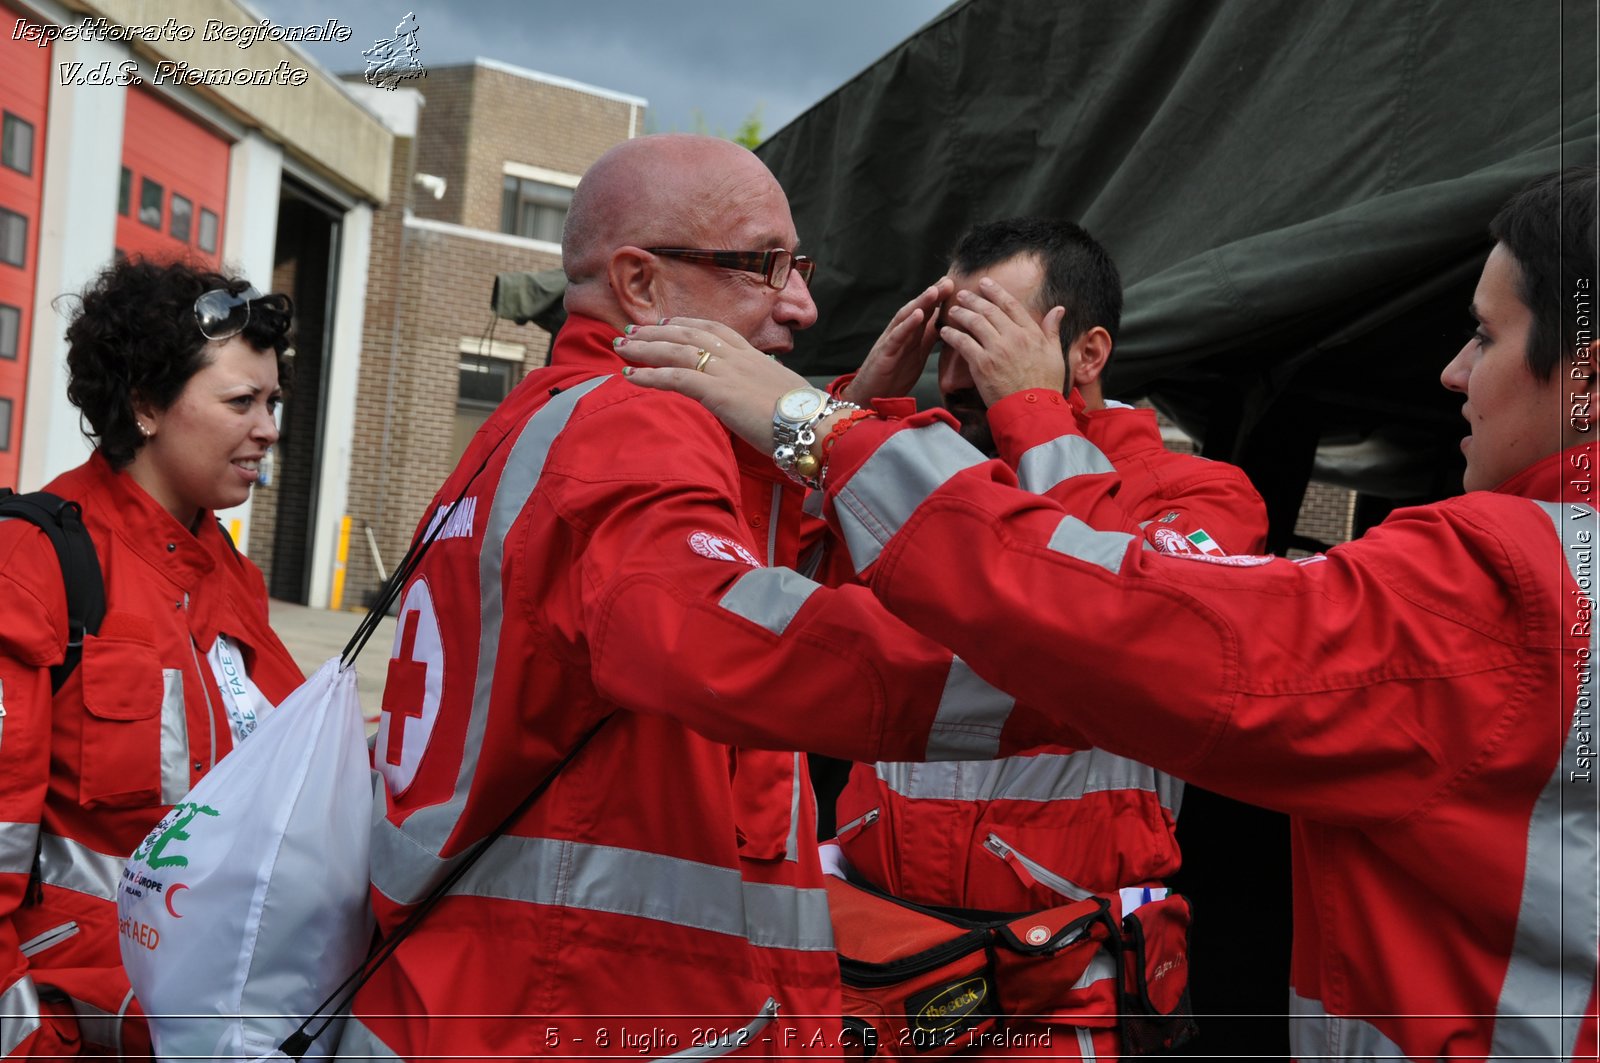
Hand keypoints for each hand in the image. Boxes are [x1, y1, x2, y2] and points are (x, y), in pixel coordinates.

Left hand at [620, 318, 809, 451]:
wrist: (815, 426)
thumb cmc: (806, 419)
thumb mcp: (784, 394)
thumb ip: (766, 388)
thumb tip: (762, 394)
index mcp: (754, 356)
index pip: (716, 330)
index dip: (688, 323)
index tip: (668, 322)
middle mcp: (738, 357)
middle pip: (690, 334)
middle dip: (657, 332)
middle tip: (631, 332)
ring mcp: (727, 372)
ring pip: (677, 350)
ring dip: (645, 348)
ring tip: (621, 348)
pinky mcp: (718, 392)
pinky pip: (676, 378)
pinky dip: (649, 375)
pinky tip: (630, 376)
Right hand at [842, 277, 955, 404]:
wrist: (871, 397)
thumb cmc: (892, 375)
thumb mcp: (916, 354)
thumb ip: (927, 339)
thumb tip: (945, 325)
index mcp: (910, 334)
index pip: (925, 312)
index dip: (939, 299)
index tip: (954, 285)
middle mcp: (900, 333)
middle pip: (916, 309)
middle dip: (932, 295)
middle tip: (948, 281)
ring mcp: (891, 341)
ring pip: (905, 318)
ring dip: (920, 303)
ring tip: (934, 291)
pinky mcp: (884, 353)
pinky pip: (896, 336)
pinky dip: (907, 324)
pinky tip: (917, 314)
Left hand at [940, 278, 1066, 405]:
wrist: (1033, 409)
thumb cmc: (1046, 385)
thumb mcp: (1055, 354)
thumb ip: (1052, 329)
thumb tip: (1059, 309)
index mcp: (1031, 333)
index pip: (1011, 305)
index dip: (996, 291)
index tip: (985, 283)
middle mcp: (1013, 336)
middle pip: (989, 310)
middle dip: (973, 299)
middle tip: (962, 294)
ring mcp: (996, 349)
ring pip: (974, 323)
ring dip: (961, 314)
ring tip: (953, 310)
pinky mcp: (982, 364)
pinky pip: (963, 343)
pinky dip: (952, 335)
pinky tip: (945, 331)